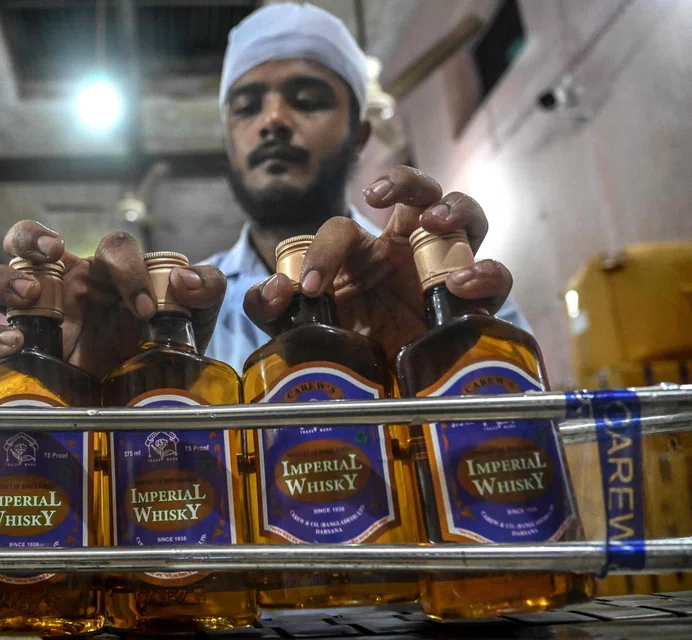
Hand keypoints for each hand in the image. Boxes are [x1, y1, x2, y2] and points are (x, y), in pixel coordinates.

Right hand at [0, 222, 226, 378]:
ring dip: (4, 280)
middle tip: (50, 256)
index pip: (111, 246)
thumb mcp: (197, 317)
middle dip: (29, 238)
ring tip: (27, 296)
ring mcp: (38, 316)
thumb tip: (185, 281)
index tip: (146, 307)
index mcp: (108, 272)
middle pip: (25, 239)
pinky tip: (14, 346)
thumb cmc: (166, 348)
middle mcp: (66, 285)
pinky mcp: (22, 354)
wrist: (145, 400)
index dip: (127, 266)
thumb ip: (207, 289)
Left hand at [243, 166, 513, 358]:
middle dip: (403, 181)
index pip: (345, 229)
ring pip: (466, 215)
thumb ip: (272, 308)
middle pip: (418, 190)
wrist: (376, 394)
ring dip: (454, 207)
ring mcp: (445, 268)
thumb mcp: (297, 328)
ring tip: (435, 220)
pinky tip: (462, 284)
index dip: (323, 250)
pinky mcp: (473, 302)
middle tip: (378, 195)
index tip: (309, 288)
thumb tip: (273, 291)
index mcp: (364, 252)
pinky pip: (496, 277)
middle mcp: (407, 250)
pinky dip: (486, 274)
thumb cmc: (341, 350)